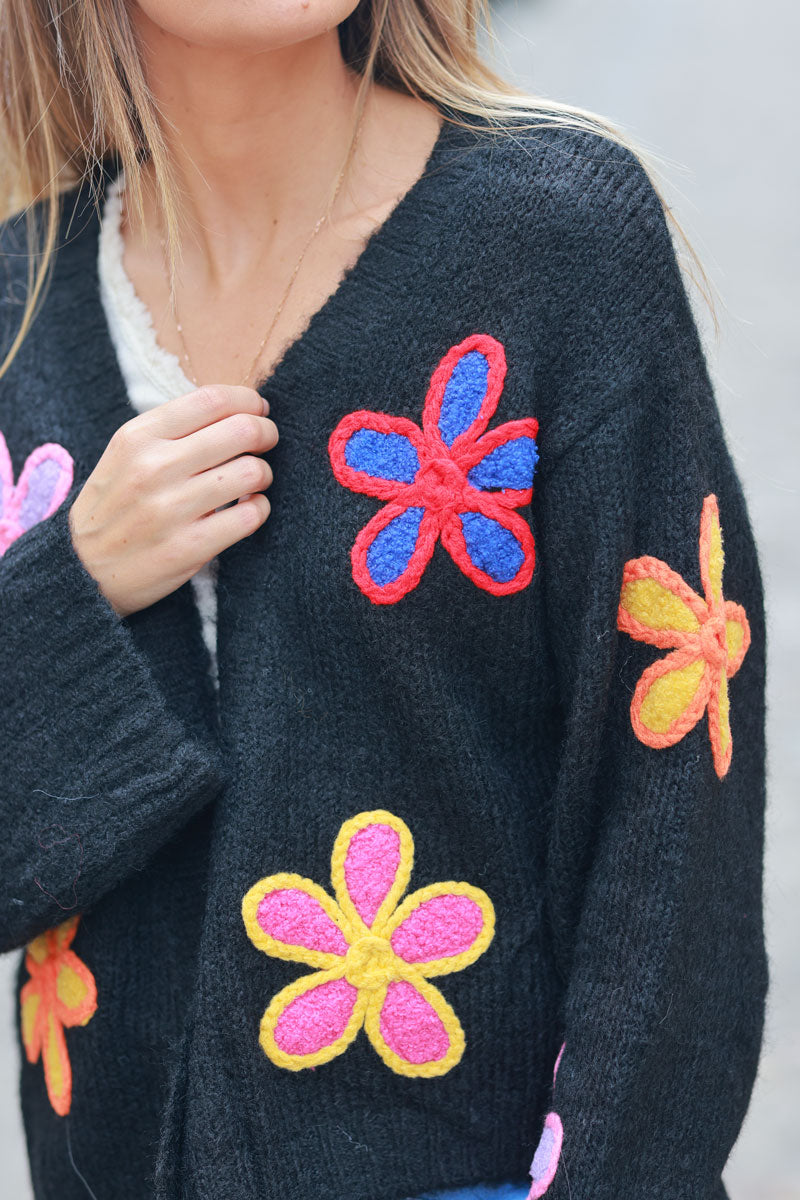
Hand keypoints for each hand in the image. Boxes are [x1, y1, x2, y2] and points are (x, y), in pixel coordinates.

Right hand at [69, 385, 277, 617]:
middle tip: (266, 443)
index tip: (259, 411)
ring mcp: (171, 509)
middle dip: (266, 434)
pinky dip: (259, 509)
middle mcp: (154, 467)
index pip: (213, 400)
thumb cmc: (114, 506)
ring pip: (253, 472)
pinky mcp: (189, 547)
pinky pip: (250, 516)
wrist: (82, 570)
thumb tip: (234, 409)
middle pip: (242, 430)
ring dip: (263, 474)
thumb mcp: (125, 455)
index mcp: (138, 436)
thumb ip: (171, 430)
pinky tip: (248, 509)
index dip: (249, 401)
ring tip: (253, 482)